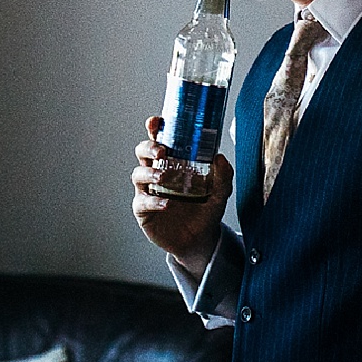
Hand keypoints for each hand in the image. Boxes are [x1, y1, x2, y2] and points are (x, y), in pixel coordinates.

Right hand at [131, 116, 232, 274]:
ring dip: (149, 172)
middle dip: (148, 147)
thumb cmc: (205, 210)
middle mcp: (157, 173)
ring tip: (164, 176)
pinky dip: (153, 201)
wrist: (200, 240)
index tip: (156, 121)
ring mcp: (148, 192)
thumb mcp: (219, 192)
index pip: (159, 140)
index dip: (154, 129)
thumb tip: (219, 157)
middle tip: (162, 150)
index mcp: (172, 162)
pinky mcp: (144, 212)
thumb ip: (223, 176)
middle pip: (142, 153)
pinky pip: (142, 202)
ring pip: (138, 174)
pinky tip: (166, 204)